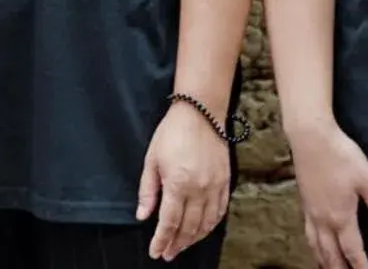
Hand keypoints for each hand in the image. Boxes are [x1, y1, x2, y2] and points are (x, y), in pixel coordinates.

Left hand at [136, 102, 231, 259]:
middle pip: (188, 227)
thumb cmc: (172, 133)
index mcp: (178, 184)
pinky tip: (202, 230)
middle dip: (177, 244)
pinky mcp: (225, 182)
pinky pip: (220, 211)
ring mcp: (215, 187)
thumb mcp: (152, 160)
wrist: (200, 113)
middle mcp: (199, 189)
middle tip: (167, 253)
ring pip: (206, 223)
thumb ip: (148, 191)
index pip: (169, 222)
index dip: (162, 240)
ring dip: (193, 239)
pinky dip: (210, 225)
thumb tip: (143, 215)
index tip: (156, 252)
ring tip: (182, 245)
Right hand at [287, 122, 367, 268]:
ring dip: (323, 261)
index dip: (361, 267)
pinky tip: (315, 243)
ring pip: (315, 246)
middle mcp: (323, 219)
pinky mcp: (303, 201)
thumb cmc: (339, 155)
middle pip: (330, 254)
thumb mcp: (367, 180)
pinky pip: (307, 233)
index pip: (352, 251)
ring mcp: (310, 211)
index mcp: (340, 216)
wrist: (310, 136)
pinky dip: (312, 246)